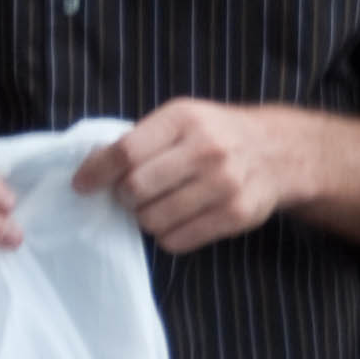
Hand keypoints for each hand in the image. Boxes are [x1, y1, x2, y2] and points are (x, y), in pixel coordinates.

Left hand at [75, 102, 304, 253]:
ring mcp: (223, 184)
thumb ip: (141, 139)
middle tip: (130, 196)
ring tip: (158, 205)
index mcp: (184, 118)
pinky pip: (177, 240)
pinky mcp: (235, 214)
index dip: (96, 173)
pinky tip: (178, 219)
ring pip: (153, 220)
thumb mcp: (181, 119)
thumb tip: (92, 167)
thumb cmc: (215, 135)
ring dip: (145, 218)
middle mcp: (206, 149)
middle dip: (123, 198)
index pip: (125, 152)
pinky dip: (167, 235)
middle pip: (135, 190)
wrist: (277, 151)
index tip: (82, 185)